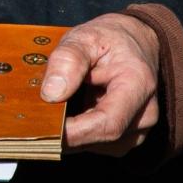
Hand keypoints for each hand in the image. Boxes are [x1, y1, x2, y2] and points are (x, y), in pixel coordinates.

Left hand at [38, 12, 161, 155]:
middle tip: (37, 117)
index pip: (108, 124)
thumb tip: (51, 93)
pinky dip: (78, 133)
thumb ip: (68, 59)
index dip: (73, 133)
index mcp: (138, 85)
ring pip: (96, 145)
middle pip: (100, 138)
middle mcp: (145, 113)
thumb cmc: (110, 39)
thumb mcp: (85, 37)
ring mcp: (139, 129)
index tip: (43, 128)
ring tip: (57, 107)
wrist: (133, 42)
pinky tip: (69, 114)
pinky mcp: (128, 137)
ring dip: (71, 133)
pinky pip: (97, 144)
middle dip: (65, 133)